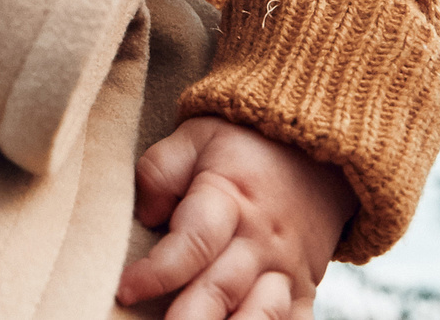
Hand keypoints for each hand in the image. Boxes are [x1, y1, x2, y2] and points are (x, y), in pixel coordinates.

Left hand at [115, 117, 356, 319]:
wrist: (315, 154)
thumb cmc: (242, 148)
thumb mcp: (195, 139)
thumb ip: (160, 171)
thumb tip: (144, 215)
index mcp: (229, 200)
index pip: (193, 242)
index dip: (157, 271)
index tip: (124, 289)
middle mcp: (259, 242)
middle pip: (221, 290)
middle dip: (188, 319)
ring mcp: (284, 272)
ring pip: (261, 317)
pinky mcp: (302, 292)